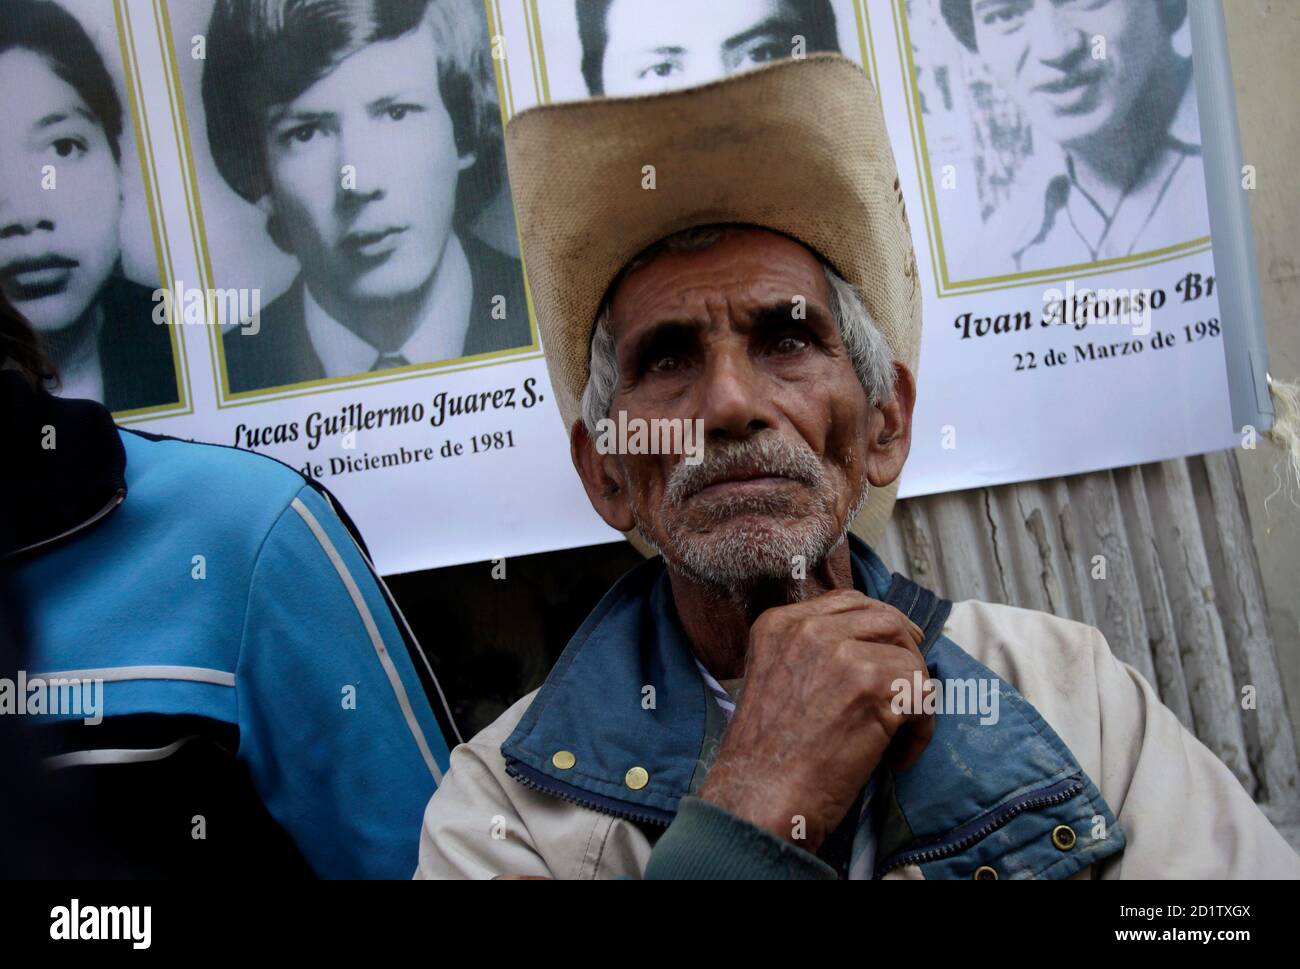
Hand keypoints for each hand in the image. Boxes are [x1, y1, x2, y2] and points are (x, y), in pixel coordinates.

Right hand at [696, 590, 932, 852]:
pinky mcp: (871, 685)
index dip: (880, 625)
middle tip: (912, 687)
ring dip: (914, 697)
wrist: (759, 797)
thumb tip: (868, 648)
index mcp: (779, 624)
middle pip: (885, 619)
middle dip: (906, 651)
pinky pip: (922, 694)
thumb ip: (809, 654)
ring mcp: (840, 654)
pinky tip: (897, 756)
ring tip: (897, 733)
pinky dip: (920, 730)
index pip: (848, 602)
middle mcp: (807, 629)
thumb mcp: (773, 679)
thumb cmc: (766, 757)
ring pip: (908, 657)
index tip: (894, 650)